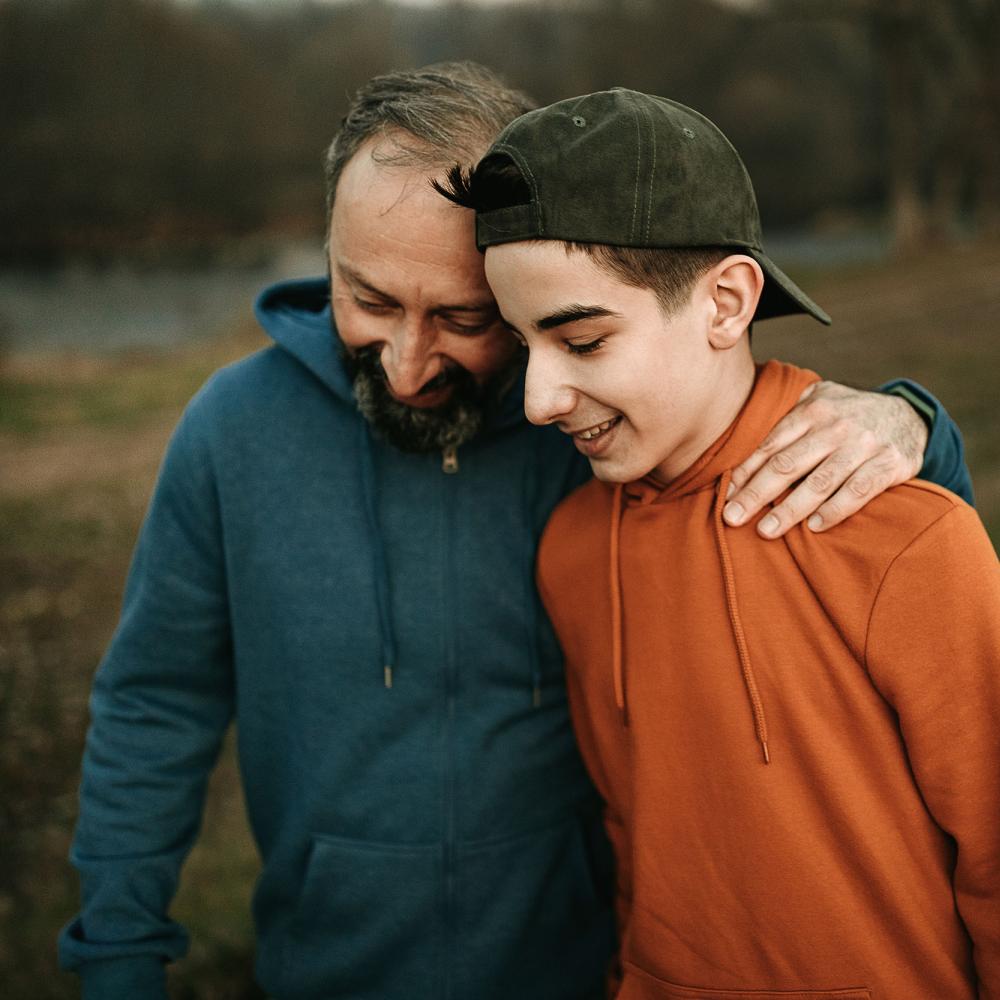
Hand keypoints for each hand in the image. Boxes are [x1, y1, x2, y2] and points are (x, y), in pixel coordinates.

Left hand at [723, 380, 928, 537]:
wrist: (910, 414)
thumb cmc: (847, 415)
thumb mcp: (818, 403)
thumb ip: (785, 419)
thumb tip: (736, 443)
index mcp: (812, 411)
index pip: (769, 446)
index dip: (744, 473)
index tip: (724, 496)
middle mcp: (836, 426)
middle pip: (787, 464)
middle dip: (756, 494)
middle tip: (732, 518)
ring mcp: (864, 444)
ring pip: (820, 481)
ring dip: (790, 509)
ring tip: (766, 531)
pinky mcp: (891, 463)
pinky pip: (859, 490)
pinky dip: (836, 509)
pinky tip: (815, 527)